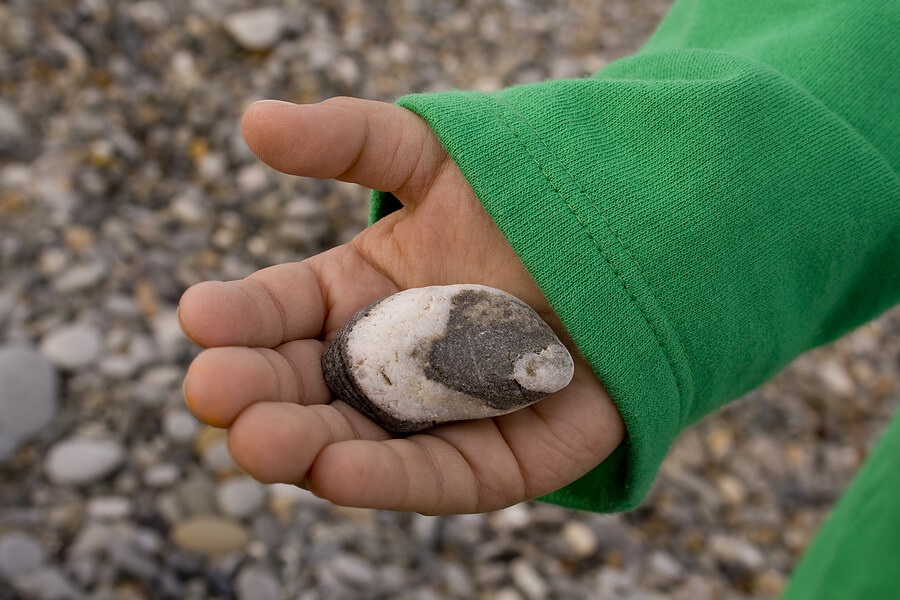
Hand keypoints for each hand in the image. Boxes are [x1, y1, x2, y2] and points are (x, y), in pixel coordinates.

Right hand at [178, 98, 624, 513]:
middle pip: (305, 388)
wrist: (633, 240)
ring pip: (356, 442)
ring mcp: (434, 417)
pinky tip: (334, 473)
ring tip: (255, 439)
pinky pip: (436, 475)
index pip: (281, 313)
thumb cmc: (522, 198)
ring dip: (302, 445)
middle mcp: (383, 366)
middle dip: (256, 391)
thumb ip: (347, 138)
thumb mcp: (430, 156)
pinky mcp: (494, 461)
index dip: (238, 317)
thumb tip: (252, 120)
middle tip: (212, 390)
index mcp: (354, 300)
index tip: (197, 313)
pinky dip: (388, 479)